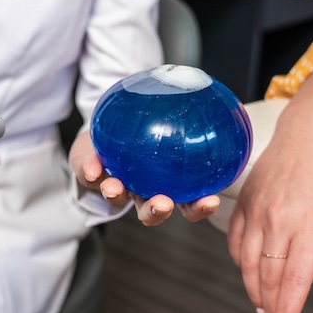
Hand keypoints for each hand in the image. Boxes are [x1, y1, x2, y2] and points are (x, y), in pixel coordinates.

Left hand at [68, 128, 219, 224]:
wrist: (110, 123)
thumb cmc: (148, 125)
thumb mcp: (172, 119)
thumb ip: (191, 113)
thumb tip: (223, 100)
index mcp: (167, 186)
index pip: (188, 204)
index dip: (199, 207)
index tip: (210, 201)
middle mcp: (142, 192)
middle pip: (151, 211)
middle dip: (156, 211)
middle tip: (162, 202)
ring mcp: (117, 186)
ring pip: (118, 199)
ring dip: (117, 194)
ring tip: (114, 186)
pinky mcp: (90, 176)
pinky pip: (89, 176)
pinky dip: (91, 172)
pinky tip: (93, 169)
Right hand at [226, 67, 312, 312]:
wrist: (310, 129)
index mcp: (311, 224)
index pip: (293, 280)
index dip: (286, 312)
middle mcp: (279, 219)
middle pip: (268, 278)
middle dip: (270, 310)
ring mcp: (258, 211)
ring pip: (248, 264)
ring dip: (254, 292)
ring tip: (264, 310)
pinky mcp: (244, 203)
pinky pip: (236, 244)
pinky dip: (242, 265)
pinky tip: (254, 275)